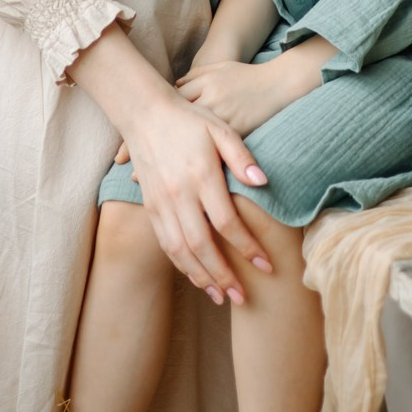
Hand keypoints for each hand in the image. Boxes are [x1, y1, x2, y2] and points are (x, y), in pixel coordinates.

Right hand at [68, 22, 273, 301]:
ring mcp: (161, 203)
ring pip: (180, 250)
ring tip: (220, 296)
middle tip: (242, 297)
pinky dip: (180, 264)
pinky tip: (195, 276)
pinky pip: (165, 243)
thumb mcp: (221, 129)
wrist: (145, 114)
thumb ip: (242, 157)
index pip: (227, 222)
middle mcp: (178, 194)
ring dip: (200, 277)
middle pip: (202, 245)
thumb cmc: (190, 120)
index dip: (247, 246)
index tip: (266, 264)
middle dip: (223, 275)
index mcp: (200, 175)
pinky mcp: (150, 207)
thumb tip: (264, 183)